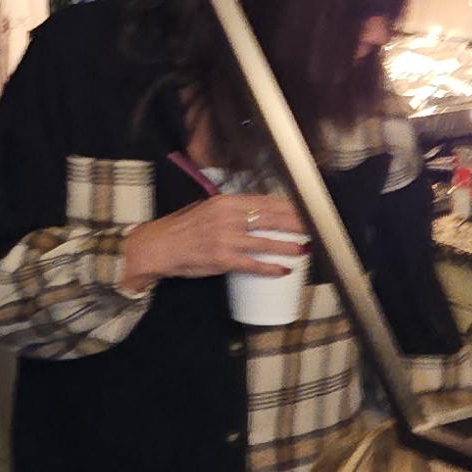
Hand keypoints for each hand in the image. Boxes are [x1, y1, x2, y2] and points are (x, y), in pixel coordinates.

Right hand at [117, 190, 305, 290]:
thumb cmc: (181, 228)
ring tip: (305, 249)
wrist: (158, 247)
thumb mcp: (206, 208)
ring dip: (288, 246)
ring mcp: (226, 239)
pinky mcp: (222, 260)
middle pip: (270, 219)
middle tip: (313, 227)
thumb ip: (230, 209)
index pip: (264, 201)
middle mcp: (228, 218)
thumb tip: (254, 211)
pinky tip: (284, 270)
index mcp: (225, 202)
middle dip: (295, 224)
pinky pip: (253, 264)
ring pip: (266, 242)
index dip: (287, 206)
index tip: (303, 209)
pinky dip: (270, 268)